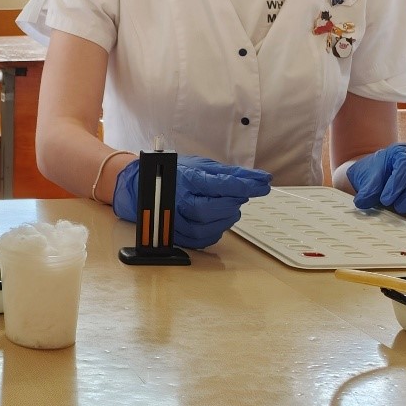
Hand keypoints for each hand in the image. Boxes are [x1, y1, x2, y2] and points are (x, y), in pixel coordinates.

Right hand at [113, 154, 271, 248]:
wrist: (143, 187)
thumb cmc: (176, 175)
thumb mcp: (203, 167)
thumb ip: (233, 174)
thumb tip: (262, 179)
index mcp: (184, 179)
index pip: (219, 184)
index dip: (244, 186)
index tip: (262, 185)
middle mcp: (177, 200)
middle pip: (210, 209)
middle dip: (231, 203)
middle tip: (238, 196)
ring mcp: (174, 220)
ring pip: (207, 227)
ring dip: (225, 218)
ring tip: (227, 206)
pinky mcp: (177, 235)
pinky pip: (202, 239)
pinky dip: (215, 229)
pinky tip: (217, 219)